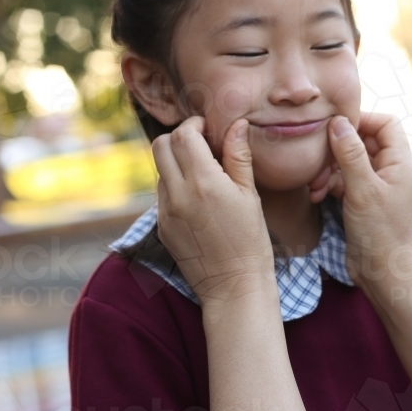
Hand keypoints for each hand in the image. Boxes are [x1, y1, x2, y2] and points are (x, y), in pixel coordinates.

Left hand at [152, 117, 275, 313]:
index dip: (195, 125)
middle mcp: (178, 194)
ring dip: (176, 163)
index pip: (183, 135)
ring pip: (160, 170)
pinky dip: (175, 186)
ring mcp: (165, 212)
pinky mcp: (161, 227)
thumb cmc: (251, 240)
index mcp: (203, 182)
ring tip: (203, 175)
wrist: (234, 286)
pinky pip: (161, 195)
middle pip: (161, 145)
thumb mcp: (250, 195)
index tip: (208, 130)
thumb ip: (239, 156)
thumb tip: (237, 125)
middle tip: (201, 145)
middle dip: (179, 138)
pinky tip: (198, 199)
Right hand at [325, 113, 411, 301]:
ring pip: (351, 162)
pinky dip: (331, 184)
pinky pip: (346, 181)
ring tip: (314, 185)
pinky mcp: (365, 200)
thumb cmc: (379, 233)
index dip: (360, 120)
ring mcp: (379, 186)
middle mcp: (393, 170)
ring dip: (329, 170)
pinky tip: (317, 195)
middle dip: (337, 150)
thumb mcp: (362, 190)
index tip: (334, 126)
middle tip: (317, 160)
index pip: (385, 123)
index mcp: (401, 162)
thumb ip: (350, 154)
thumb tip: (338, 122)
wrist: (383, 273)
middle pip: (364, 141)